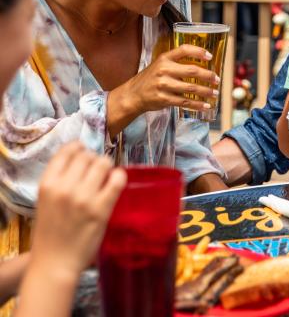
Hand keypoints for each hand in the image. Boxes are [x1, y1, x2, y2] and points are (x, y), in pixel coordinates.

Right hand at [29, 142, 126, 279]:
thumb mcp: (45, 201)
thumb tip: (82, 157)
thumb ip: (59, 180)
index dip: (78, 148)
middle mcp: (64, 188)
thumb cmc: (50, 233)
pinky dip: (119, 177)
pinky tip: (116, 182)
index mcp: (47, 185)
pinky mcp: (101, 209)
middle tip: (96, 172)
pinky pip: (117, 180)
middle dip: (94, 160)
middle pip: (88, 156)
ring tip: (106, 178)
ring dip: (107, 168)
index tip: (84, 151)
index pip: (67, 151)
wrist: (54, 264)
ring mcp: (83, 198)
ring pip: (103, 163)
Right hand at [117, 44, 219, 116]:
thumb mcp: (160, 64)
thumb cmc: (150, 78)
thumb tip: (202, 64)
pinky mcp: (163, 99)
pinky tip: (205, 105)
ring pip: (191, 88)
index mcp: (164, 58)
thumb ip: (176, 62)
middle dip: (208, 76)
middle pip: (192, 71)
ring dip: (206, 92)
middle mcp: (164, 70)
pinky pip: (185, 102)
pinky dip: (197, 105)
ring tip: (215, 93)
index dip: (199, 52)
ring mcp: (163, 85)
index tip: (210, 57)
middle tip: (217, 79)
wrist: (133, 95)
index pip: (184, 50)